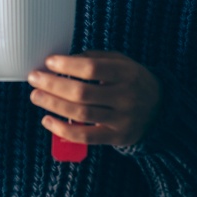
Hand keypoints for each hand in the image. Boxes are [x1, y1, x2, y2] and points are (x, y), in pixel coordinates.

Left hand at [27, 51, 161, 147]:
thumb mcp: (121, 62)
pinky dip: (62, 130)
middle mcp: (126, 97)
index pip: (93, 69)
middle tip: (34, 79)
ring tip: (36, 96)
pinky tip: (47, 121)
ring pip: (81, 114)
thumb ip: (95, 59)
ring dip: (53, 105)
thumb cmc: (132, 80)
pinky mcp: (117, 137)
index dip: (68, 65)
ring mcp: (122, 119)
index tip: (49, 62)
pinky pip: (86, 136)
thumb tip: (62, 61)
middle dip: (53, 86)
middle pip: (82, 92)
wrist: (161, 109)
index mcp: (127, 73)